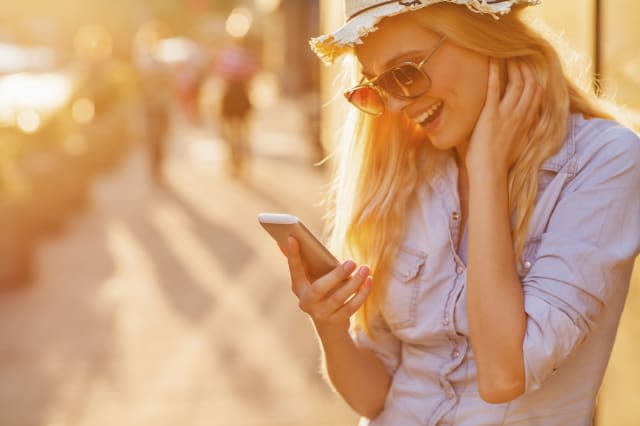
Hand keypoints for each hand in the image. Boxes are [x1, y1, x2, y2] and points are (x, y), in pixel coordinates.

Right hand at [285, 237, 372, 333]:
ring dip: (354, 282)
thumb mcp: (312, 279)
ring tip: (365, 268)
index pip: (295, 269)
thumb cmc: (322, 293)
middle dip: (337, 274)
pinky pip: (351, 306)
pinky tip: (369, 281)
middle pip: (320, 288)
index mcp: (299, 288)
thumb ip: (305, 262)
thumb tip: (289, 238)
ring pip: (339, 298)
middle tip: (352, 262)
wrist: (329, 326)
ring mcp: (320, 314)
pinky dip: (362, 293)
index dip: (293, 255)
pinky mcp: (336, 321)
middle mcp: (306, 302)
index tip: (292, 238)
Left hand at [465, 59, 543, 178]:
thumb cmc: (496, 163)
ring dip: (514, 65)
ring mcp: (507, 115)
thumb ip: (517, 131)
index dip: (534, 77)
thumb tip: (515, 126)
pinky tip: (491, 60)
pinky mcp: (491, 116)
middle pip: (531, 83)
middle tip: (518, 54)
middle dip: (526, 66)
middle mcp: (521, 115)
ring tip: (506, 53)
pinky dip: (494, 71)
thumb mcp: (515, 144)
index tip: (529, 66)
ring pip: (517, 82)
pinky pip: (495, 88)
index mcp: (527, 122)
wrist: (489, 174)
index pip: (537, 93)